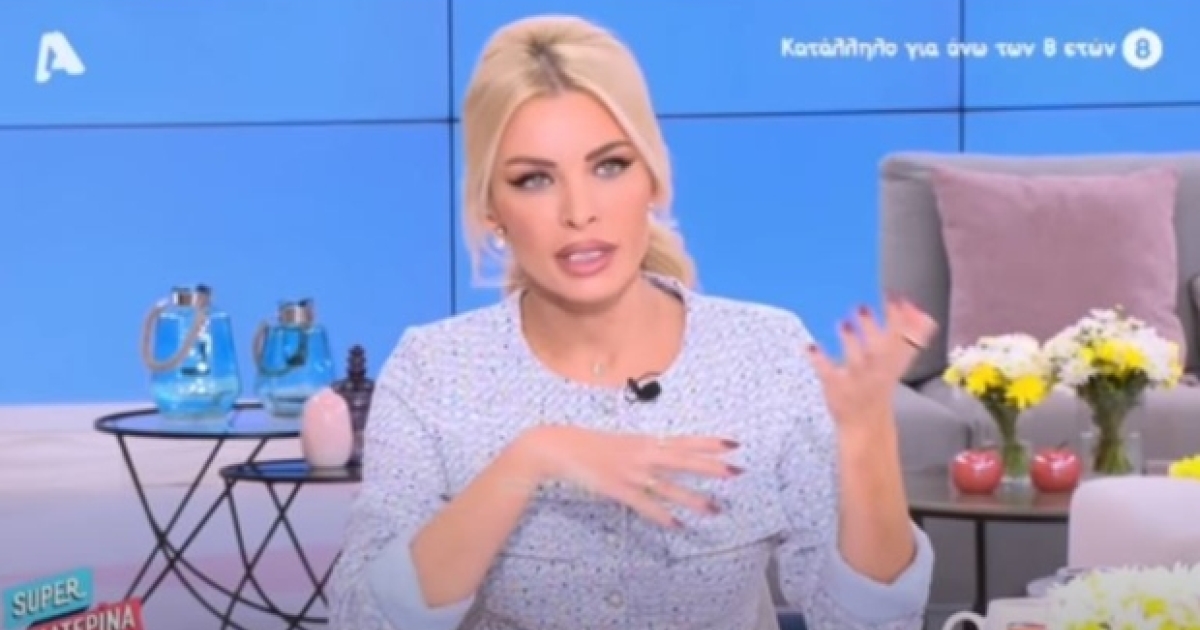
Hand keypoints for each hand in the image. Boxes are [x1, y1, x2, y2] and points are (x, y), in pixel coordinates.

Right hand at [519, 425, 740, 526]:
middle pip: (683, 460)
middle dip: (711, 467)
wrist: (557, 446)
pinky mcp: (618, 489)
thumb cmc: (586, 443)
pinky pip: (645, 505)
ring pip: (669, 487)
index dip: (709, 442)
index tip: (733, 443)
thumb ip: (641, 449)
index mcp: (643, 441)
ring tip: (715, 508)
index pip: (684, 440)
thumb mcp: (619, 442)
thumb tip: (661, 453)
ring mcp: (631, 472)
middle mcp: (642, 454)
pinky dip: (662, 516)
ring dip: (693, 498)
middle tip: (737, 471)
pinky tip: (676, 525)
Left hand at [807, 296, 936, 430]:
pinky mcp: (836, 388)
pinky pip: (828, 373)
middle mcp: (877, 371)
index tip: (896, 297)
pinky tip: (812, 346)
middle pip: (878, 349)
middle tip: (862, 306)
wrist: (866, 426)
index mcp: (893, 363)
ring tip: (844, 322)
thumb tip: (918, 308)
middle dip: (873, 328)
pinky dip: (820, 360)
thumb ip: (908, 337)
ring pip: (856, 360)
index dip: (902, 318)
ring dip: (851, 341)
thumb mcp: (898, 362)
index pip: (903, 339)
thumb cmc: (879, 387)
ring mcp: (856, 380)